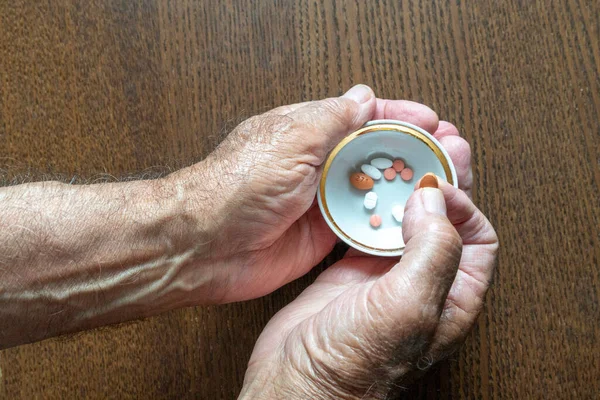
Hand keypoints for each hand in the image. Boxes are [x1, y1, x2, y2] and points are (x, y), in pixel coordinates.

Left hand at [171, 84, 472, 302]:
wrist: (206, 245)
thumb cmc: (237, 186)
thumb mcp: (290, 139)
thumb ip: (331, 119)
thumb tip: (363, 97)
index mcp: (306, 132)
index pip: (362, 117)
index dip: (398, 117)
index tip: (432, 120)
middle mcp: (316, 165)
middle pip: (374, 154)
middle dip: (411, 151)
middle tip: (448, 152)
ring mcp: (320, 201)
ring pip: (372, 189)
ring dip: (404, 186)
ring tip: (441, 183)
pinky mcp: (321, 235)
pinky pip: (361, 225)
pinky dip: (385, 221)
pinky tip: (412, 218)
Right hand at [239, 179, 497, 398]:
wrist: (298, 384)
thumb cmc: (357, 362)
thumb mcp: (411, 304)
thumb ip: (434, 248)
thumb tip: (435, 196)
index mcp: (453, 295)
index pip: (478, 234)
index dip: (463, 202)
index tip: (435, 182)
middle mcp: (423, 282)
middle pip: (442, 220)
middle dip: (438, 183)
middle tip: (428, 147)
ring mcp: (385, 276)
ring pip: (403, 220)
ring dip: (400, 190)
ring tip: (395, 159)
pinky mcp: (350, 272)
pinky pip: (366, 228)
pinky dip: (366, 205)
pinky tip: (358, 189)